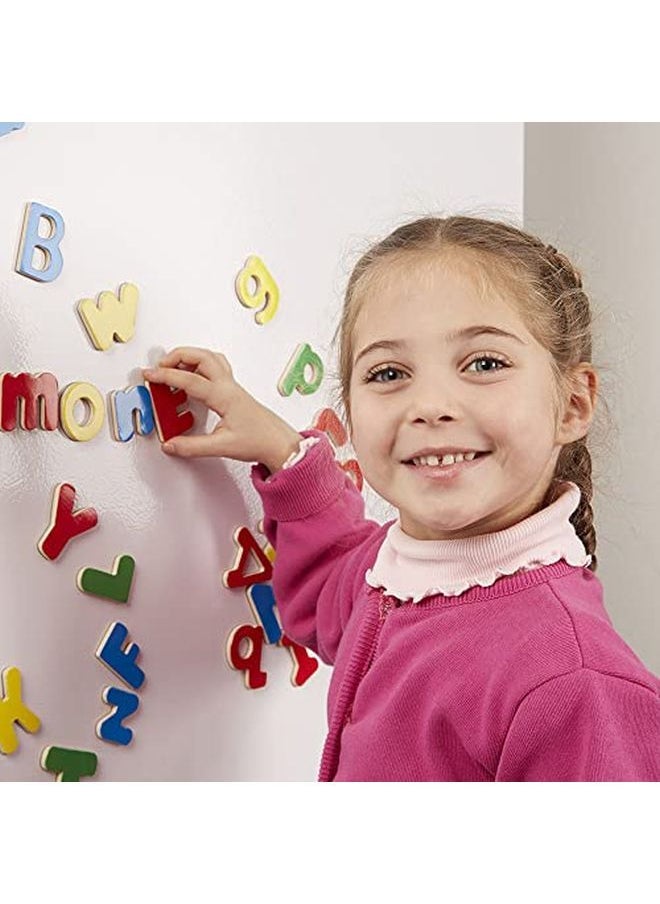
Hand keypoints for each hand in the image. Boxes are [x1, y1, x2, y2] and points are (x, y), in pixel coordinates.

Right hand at [142, 347, 302, 472]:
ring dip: (190, 357)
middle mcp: (228, 386)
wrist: (279, 443)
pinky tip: (193, 376)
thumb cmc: (259, 441)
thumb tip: (170, 444)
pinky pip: (216, 367)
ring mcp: (232, 386)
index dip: (166, 376)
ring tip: (173, 367)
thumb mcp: (222, 446)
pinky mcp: (234, 391)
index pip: (190, 379)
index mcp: (224, 396)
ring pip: (210, 358)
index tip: (150, 375)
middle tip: (160, 366)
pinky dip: (200, 365)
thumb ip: (192, 446)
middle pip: (201, 356)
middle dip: (177, 355)